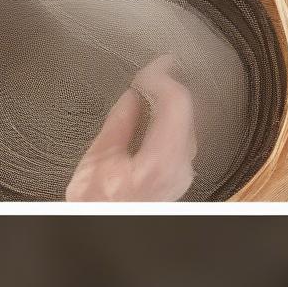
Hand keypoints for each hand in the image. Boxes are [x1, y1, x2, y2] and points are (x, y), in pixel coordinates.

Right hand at [66, 57, 196, 202]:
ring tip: (159, 80)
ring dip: (175, 99)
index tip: (157, 62)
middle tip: (158, 65)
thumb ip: (121, 122)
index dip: (166, 76)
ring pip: (189, 123)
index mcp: (158, 161)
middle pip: (187, 111)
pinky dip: (176, 117)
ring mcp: (184, 174)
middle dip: (172, 84)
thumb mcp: (99, 158)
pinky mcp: (182, 177)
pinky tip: (164, 108)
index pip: (176, 103)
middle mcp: (179, 168)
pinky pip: (186, 137)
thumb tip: (134, 94)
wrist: (106, 225)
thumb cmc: (97, 203)